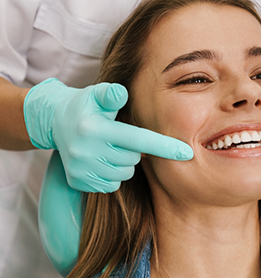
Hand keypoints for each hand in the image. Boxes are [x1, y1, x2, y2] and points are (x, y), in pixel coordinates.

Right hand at [24, 78, 192, 192]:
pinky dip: (112, 174)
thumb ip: (111, 94)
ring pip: (124, 174)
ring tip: (109, 147)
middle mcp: (86, 152)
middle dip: (133, 149)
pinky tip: (101, 160)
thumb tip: (122, 93)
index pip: (138, 140)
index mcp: (95, 129)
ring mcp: (81, 170)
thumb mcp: (96, 94)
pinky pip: (111, 185)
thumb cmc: (85, 106)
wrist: (55, 122)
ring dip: (123, 162)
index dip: (164, 147)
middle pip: (133, 159)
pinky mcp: (78, 182)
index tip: (187, 153)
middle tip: (119, 136)